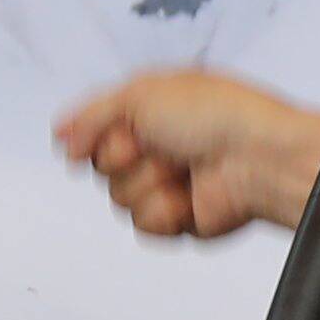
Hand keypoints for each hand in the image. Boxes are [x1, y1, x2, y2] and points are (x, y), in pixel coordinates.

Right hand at [50, 63, 319, 242]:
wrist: (260, 159)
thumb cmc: (218, 115)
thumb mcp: (141, 94)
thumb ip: (92, 115)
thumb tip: (60, 136)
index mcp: (149, 109)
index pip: (93, 129)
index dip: (98, 134)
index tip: (121, 128)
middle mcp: (155, 145)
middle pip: (101, 166)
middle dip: (125, 156)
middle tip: (160, 145)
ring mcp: (165, 183)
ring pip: (120, 197)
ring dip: (148, 183)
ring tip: (182, 170)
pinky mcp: (177, 218)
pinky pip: (143, 224)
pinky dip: (164, 211)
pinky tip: (189, 196)